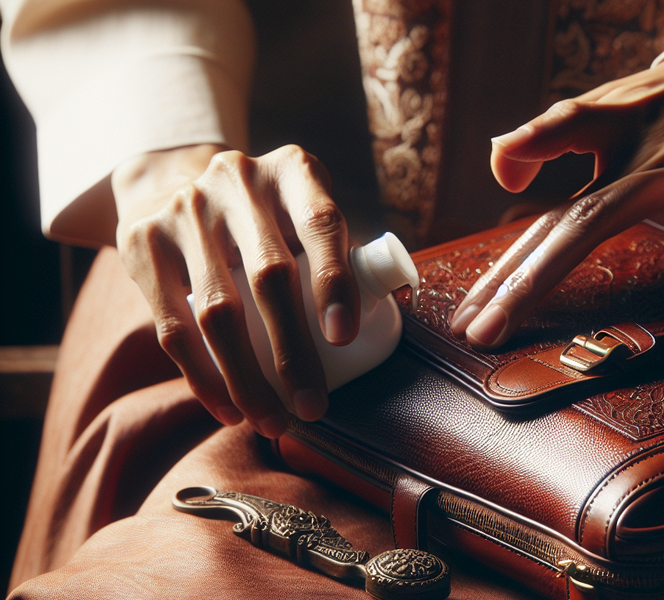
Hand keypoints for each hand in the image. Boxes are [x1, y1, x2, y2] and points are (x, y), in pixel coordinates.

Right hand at [112, 144, 359, 436]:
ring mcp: (185, 208)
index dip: (335, 280)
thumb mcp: (302, 206)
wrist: (174, 183)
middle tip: (313, 407)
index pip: (320, 222)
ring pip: (218, 311)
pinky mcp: (144, 242)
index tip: (343, 338)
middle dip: (294, 352)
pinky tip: (228, 409)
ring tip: (273, 421)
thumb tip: (381, 307)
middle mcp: (237, 179)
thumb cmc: (266, 214)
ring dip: (248, 378)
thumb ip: (336, 248)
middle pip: (269, 276)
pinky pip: (172, 325)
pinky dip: (203, 377)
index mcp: (292, 170)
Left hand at [450, 54, 663, 347]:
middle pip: (562, 222)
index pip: (545, 203)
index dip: (507, 236)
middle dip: (511, 279)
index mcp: (599, 143)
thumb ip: (554, 135)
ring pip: (607, 215)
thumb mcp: (609, 108)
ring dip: (550, 268)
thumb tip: (501, 165)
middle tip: (470, 328)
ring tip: (502, 319)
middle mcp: (628, 157)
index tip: (467, 304)